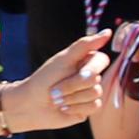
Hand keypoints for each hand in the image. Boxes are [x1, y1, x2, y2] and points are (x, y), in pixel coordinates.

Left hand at [0, 29, 114, 132]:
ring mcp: (91, 92)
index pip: (102, 60)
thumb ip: (84, 45)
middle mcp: (91, 76)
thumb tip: (108, 31)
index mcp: (86, 61)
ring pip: (95, 94)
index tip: (76, 72)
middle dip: (72, 85)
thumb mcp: (63, 59)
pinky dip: (75, 107)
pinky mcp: (89, 108)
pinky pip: (94, 106)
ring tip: (57, 99)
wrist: (31, 105)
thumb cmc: (45, 79)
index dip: (89, 69)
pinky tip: (63, 108)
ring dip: (71, 97)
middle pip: (96, 79)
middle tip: (55, 88)